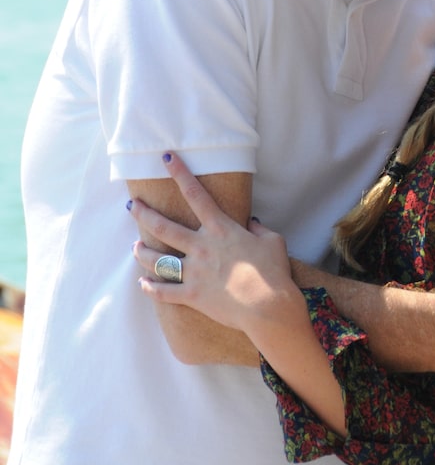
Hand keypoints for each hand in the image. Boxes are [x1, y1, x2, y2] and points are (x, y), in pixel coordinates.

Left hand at [130, 153, 300, 337]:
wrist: (267, 307)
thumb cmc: (274, 272)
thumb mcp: (273, 241)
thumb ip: (259, 229)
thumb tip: (252, 222)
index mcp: (221, 229)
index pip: (196, 194)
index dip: (180, 173)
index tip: (167, 158)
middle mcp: (202, 247)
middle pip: (164, 226)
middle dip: (144, 213)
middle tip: (132, 205)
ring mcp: (194, 272)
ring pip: (158, 259)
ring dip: (142, 252)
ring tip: (135, 246)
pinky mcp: (192, 295)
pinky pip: (164, 292)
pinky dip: (150, 288)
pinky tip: (142, 283)